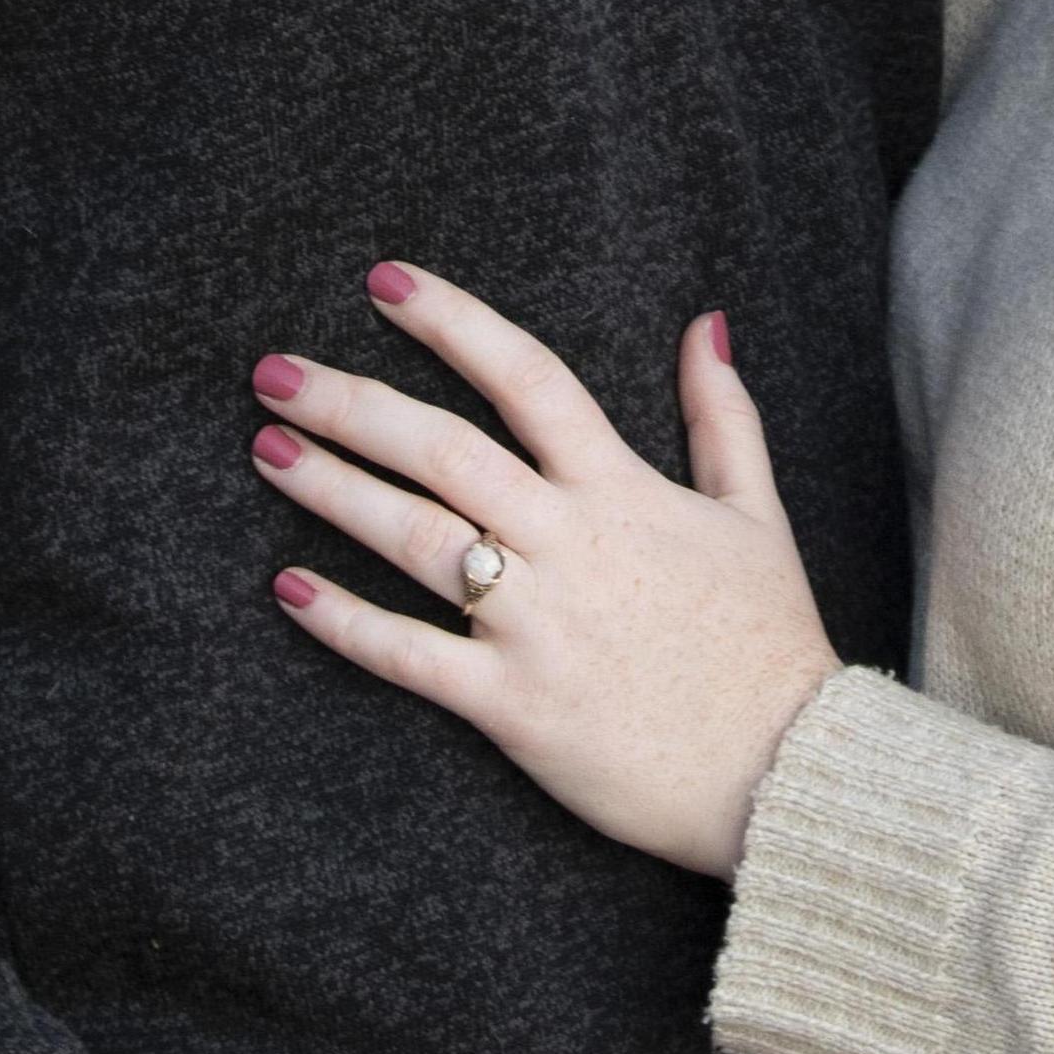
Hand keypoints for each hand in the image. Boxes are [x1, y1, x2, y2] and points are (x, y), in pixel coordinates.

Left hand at [249, 267, 840, 878]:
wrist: (785, 769)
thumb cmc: (768, 641)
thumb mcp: (757, 513)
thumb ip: (721, 414)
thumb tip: (705, 324)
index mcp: (621, 489)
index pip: (526, 378)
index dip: (452, 323)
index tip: (384, 284)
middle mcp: (568, 543)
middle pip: (443, 449)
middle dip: (351, 402)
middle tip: (274, 372)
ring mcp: (535, 624)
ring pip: (413, 538)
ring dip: (332, 489)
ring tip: (268, 450)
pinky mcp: (512, 705)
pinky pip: (410, 657)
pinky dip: (345, 622)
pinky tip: (288, 589)